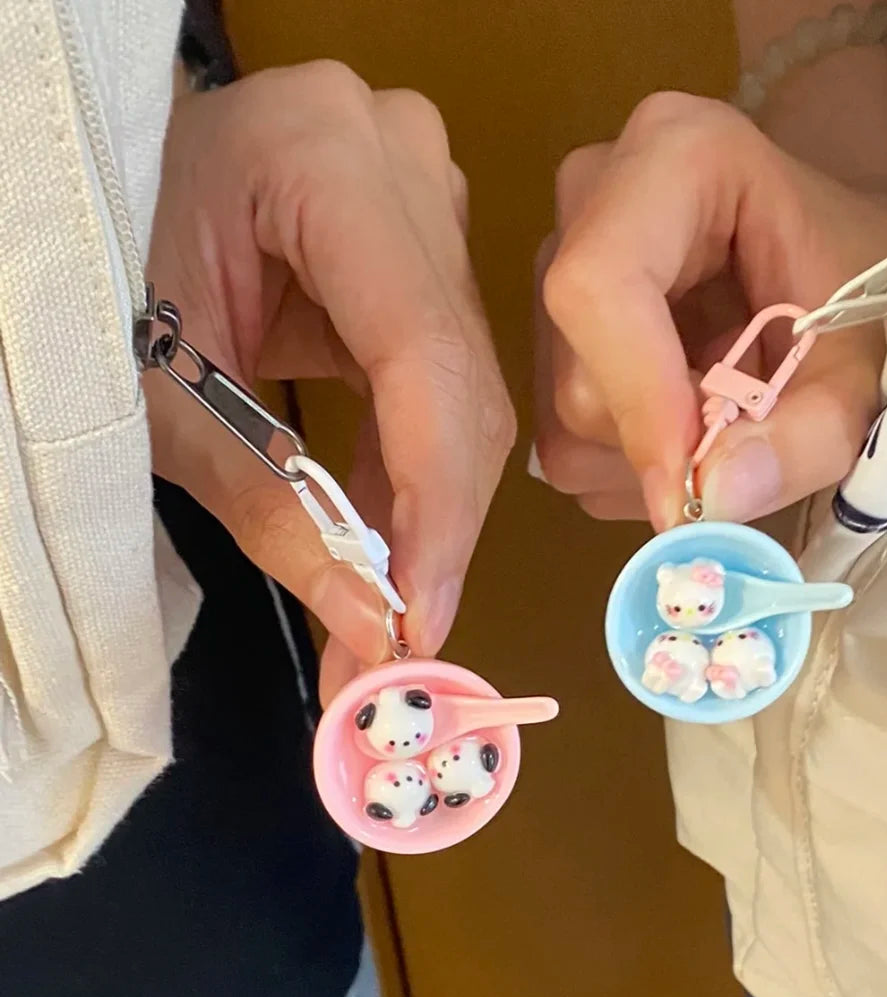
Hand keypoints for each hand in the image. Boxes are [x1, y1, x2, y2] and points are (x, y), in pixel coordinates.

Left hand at [145, 62, 513, 698]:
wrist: (117, 187)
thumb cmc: (107, 266)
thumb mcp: (166, 392)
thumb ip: (269, 506)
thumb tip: (370, 628)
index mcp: (321, 156)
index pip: (423, 354)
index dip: (432, 502)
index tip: (420, 620)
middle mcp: (401, 160)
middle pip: (462, 383)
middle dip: (434, 527)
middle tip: (400, 642)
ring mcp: (427, 193)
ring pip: (470, 391)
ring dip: (429, 508)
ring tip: (380, 603)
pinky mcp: (431, 241)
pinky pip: (450, 379)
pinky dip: (415, 467)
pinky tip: (381, 533)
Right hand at [536, 92, 886, 529]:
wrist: (843, 260)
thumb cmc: (866, 289)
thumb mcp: (867, 369)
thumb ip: (809, 434)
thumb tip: (709, 500)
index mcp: (674, 157)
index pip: (600, 284)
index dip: (639, 397)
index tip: (692, 486)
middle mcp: (590, 202)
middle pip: (582, 375)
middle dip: (667, 442)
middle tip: (754, 444)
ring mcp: (556, 269)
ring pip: (567, 423)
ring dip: (657, 464)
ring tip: (735, 426)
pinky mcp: (548, 337)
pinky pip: (566, 447)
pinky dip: (638, 471)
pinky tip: (696, 431)